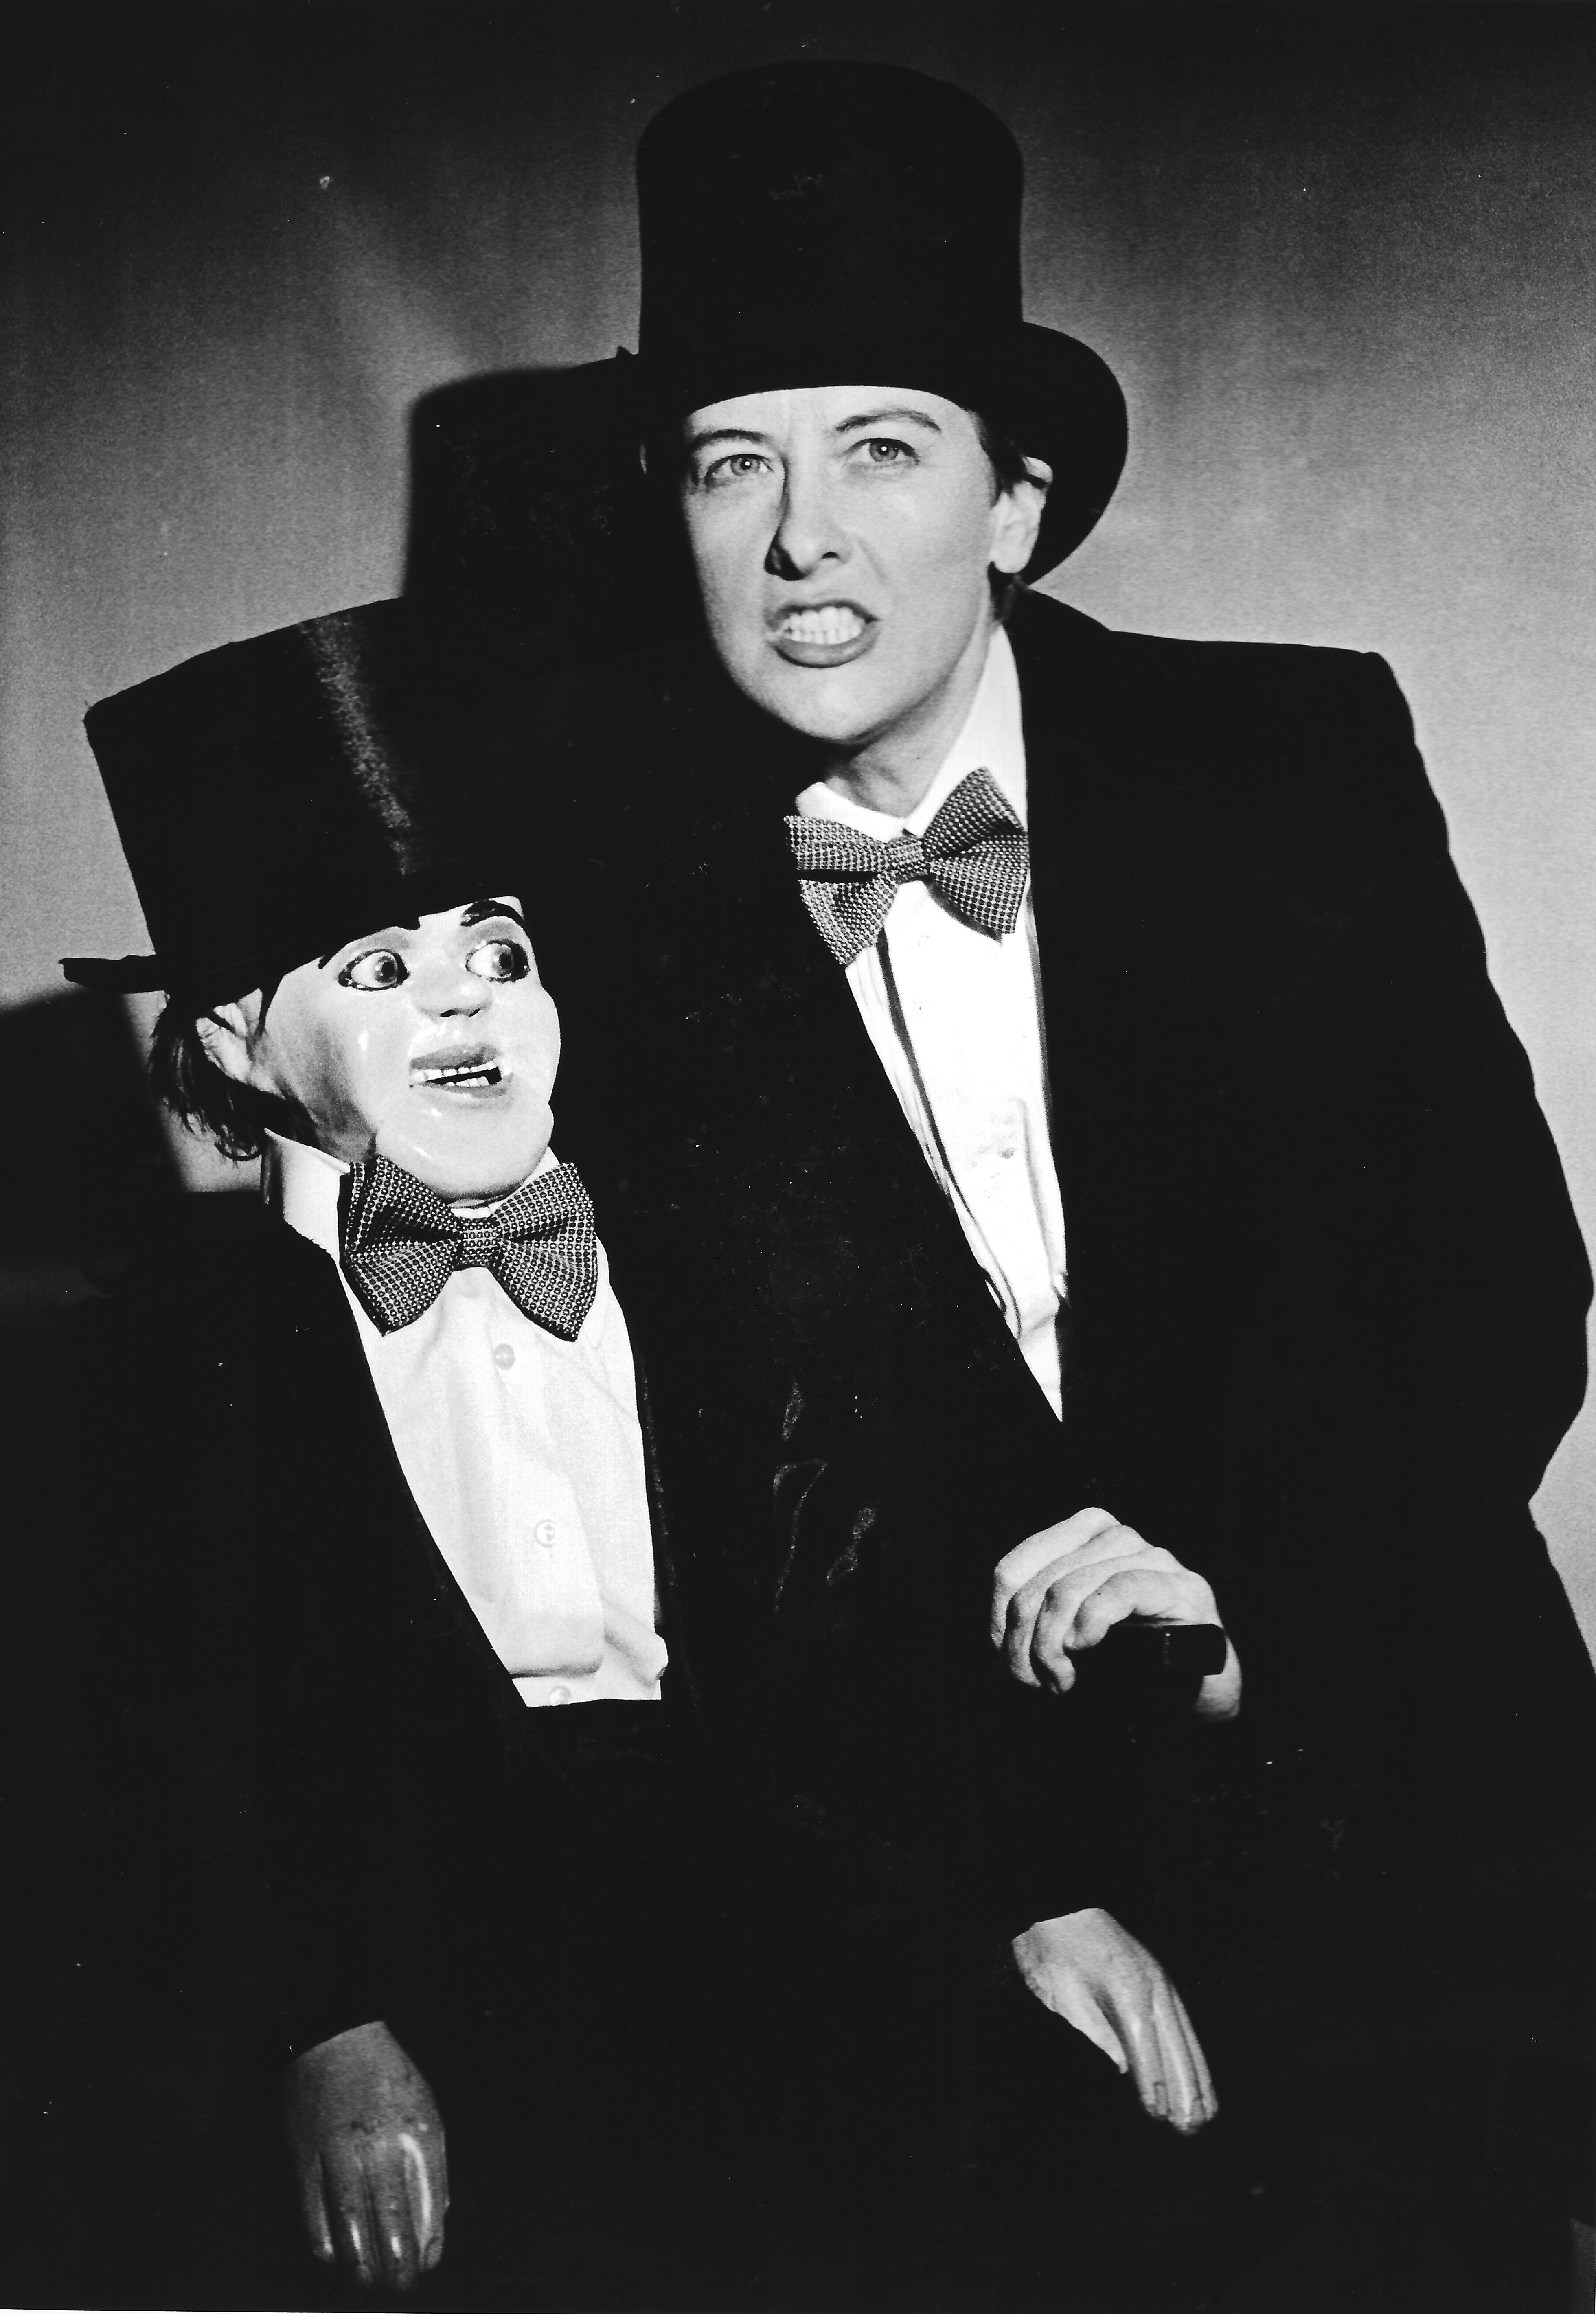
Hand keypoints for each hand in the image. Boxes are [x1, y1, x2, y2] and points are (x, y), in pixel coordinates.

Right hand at [284, 2019, 448, 2289]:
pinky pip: (314, 2216)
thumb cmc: (388, 2078)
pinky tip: (335, 2255)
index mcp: (418, 2133)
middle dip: (397, 2265)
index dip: (428, 2244)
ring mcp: (340, 2154)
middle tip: (400, 2284)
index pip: (428, 2206)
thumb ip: (433, 2164)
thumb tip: (435, 2220)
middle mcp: (381, 2147)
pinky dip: (325, 2244)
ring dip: (361, 2264)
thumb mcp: (426, 2110)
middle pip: (391, 2223)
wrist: (336, 2038)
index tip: (427, 2263)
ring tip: (369, 2281)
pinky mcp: (305, 2159)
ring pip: (351, 2227)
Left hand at [991, 1507, 1240, 1718]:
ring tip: (1059, 1681)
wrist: (1197, 1693)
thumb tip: (998, 1633)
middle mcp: (1116, 1537)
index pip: (1013, 1568)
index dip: (1000, 1619)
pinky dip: (1092, 1622)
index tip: (1006, 1662)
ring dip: (1053, 1644)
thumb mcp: (1066, 1635)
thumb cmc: (1126, 1664)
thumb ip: (1034, 1619)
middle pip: (1040, 1584)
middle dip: (1026, 1642)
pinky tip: (1084, 1647)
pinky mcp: (1183, 1589)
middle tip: (1032, 1684)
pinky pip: (1121, 1590)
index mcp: (1080, 1537)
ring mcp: (1154, 1558)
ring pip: (1072, 1588)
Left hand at [1012, 1907, 1216, 2133]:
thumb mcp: (1062, 1993)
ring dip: (1198, 2078)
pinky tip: (1200, 2075)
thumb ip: (1095, 2031)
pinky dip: (1195, 2054)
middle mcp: (1154, 1985)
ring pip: (1187, 2037)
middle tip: (1192, 2130)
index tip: (1159, 2118)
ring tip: (1207, 2115)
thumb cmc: (1055, 1950)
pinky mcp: (1159, 1982)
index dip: (1153, 2084)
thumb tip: (1123, 2069)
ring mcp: (1161, 1981)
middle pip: (1176, 2045)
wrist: (1060, 1908)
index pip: (1146, 2046)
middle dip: (1185, 2090)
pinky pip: (1184, 2024)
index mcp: (1128, 1988)